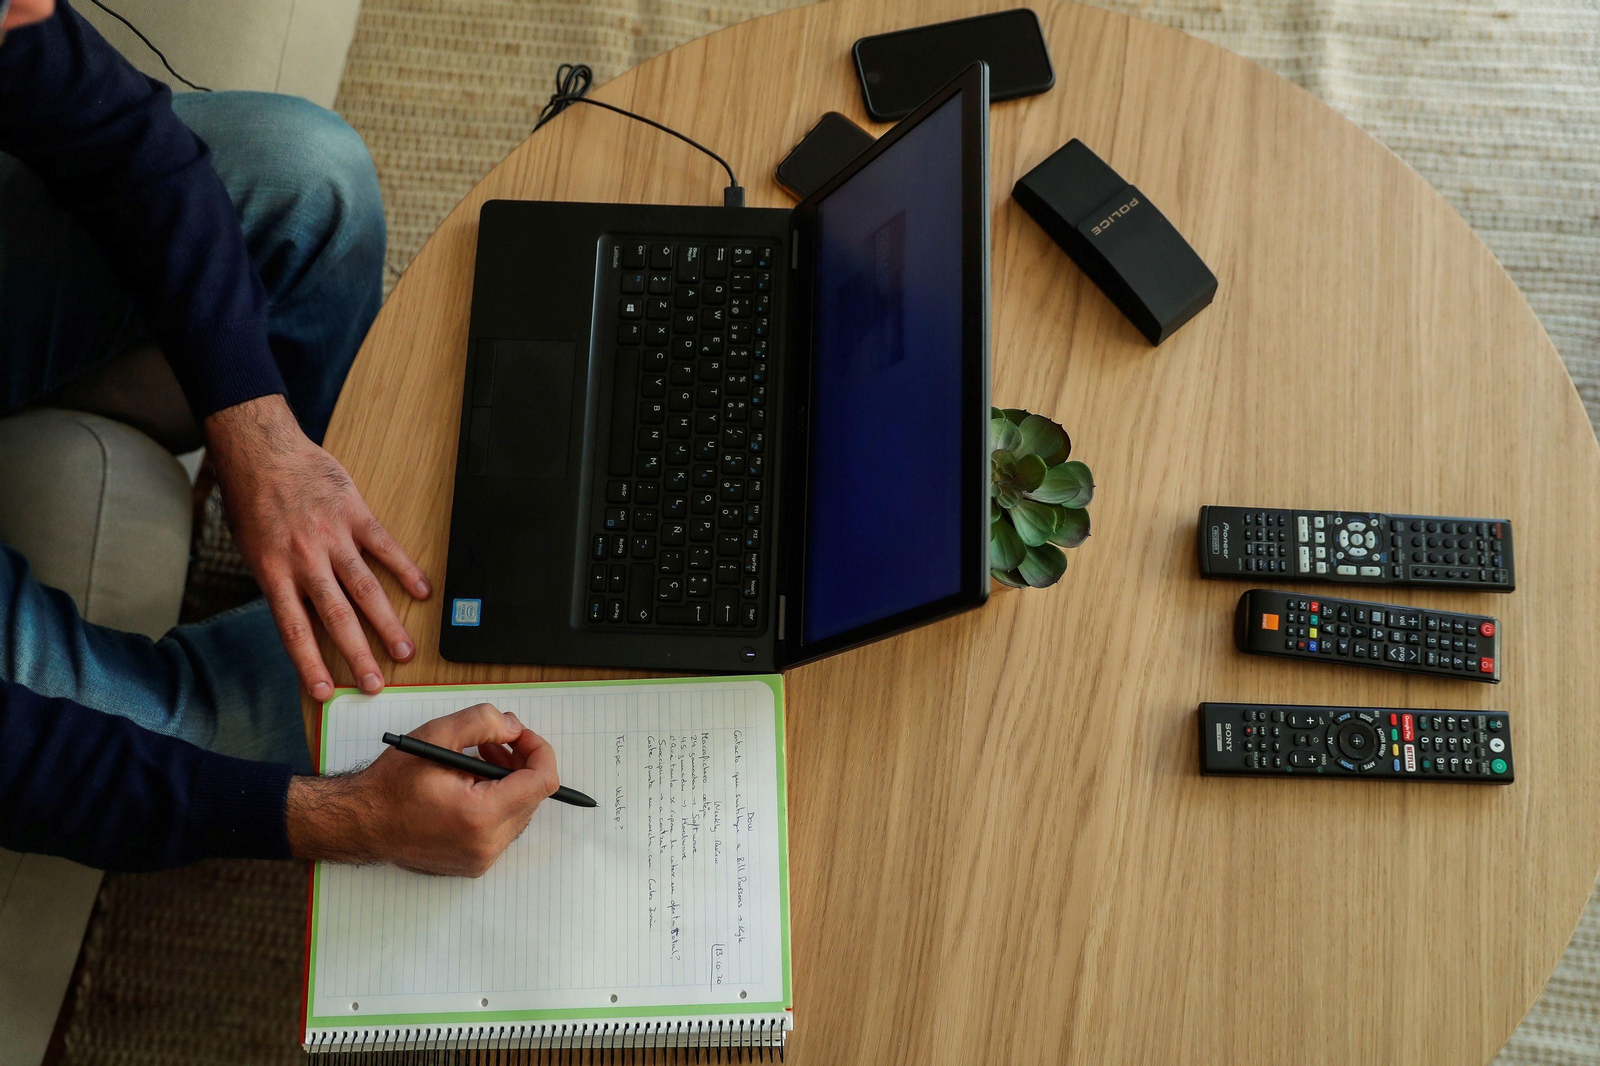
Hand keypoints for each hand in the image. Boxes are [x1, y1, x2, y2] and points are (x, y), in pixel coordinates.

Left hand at [205, 394, 430, 698]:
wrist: (262, 451)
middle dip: (357, 654)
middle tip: (375, 683)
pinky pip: (384, 546)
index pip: (294, 629)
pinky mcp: (354, 513)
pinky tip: (422, 591)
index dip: (309, 664)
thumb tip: (303, 619)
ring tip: (403, 650)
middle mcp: (304, 559)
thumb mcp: (253, 549)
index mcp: (274, 572)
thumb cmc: (254, 501)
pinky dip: (405, 569)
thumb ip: (279, 582)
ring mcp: (332, 536)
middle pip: (336, 616)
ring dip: (386, 623)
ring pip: (364, 588)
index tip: (326, 693)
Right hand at [285, 704, 559, 876]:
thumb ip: (482, 723)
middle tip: (494, 742)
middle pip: (533, 796)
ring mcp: (481, 859)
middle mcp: (486, 845)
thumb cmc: (390, 785)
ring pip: (520, 812)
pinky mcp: (474, 864)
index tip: (520, 735)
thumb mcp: (435, 737)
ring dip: (509, 782)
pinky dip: (496, 803)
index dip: (538, 750)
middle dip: (520, 763)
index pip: (542, 781)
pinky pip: (503, 828)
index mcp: (481, 816)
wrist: (359, 824)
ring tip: (478, 760)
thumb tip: (514, 727)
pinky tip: (470, 786)